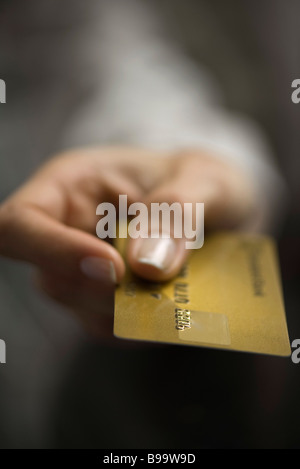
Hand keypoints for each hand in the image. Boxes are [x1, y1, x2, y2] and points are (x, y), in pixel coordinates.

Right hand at [0, 146, 255, 337]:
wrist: (217, 207)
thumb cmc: (202, 182)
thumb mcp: (204, 182)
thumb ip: (176, 211)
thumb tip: (145, 263)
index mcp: (74, 184)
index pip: (21, 223)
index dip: (53, 251)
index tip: (113, 268)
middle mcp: (68, 229)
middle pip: (50, 277)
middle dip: (107, 291)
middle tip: (163, 282)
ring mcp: (83, 267)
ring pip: (79, 307)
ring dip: (130, 307)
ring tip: (179, 284)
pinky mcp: (103, 297)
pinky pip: (108, 326)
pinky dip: (141, 322)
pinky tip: (172, 299)